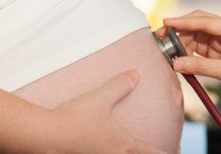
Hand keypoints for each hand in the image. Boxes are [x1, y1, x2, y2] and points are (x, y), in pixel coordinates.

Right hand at [47, 70, 165, 153]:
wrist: (45, 136)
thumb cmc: (76, 118)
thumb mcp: (101, 97)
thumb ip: (120, 85)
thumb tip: (135, 74)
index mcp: (125, 145)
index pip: (153, 153)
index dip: (164, 153)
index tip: (174, 152)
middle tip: (159, 151)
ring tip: (125, 149)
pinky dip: (106, 153)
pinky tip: (99, 149)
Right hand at [159, 10, 220, 115]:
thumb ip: (201, 66)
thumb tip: (175, 62)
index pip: (207, 21)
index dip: (185, 21)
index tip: (166, 23)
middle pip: (199, 25)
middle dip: (180, 30)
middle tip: (161, 37)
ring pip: (195, 37)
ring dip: (181, 42)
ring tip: (167, 51)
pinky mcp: (216, 55)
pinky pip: (196, 49)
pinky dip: (186, 52)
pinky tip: (177, 57)